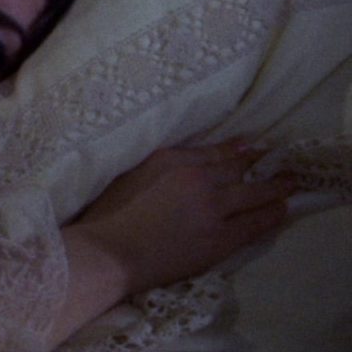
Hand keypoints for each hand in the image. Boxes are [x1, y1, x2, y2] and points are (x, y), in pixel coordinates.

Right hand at [72, 141, 294, 294]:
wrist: (111, 253)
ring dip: (275, 192)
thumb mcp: (138, 171)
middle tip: (283, 166)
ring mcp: (214, 214)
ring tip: (288, 188)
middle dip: (265, 169)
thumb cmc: (113, 210)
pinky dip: (270, 217)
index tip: (257, 147)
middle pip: (242, 173)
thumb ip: (174, 158)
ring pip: (255, 199)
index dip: (242, 151)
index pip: (220, 154)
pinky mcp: (220, 242)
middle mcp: (203, 185)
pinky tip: (279, 213)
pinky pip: (254, 227)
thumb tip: (210, 148)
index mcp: (178, 164)